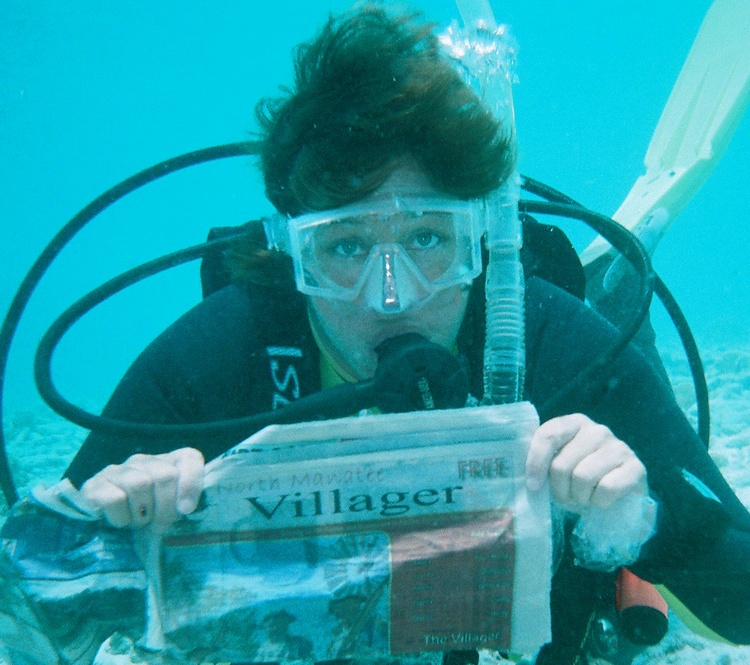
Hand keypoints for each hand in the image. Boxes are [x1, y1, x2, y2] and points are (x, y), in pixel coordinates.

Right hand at [80, 447, 204, 528]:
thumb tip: (186, 507)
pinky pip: (114, 499)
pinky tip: (121, 521)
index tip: (186, 509)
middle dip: (166, 508)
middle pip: (165, 476)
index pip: (189, 457)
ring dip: (143, 514)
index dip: (191, 483)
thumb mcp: (169, 511)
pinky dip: (122, 517)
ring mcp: (117, 471)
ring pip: (139, 484)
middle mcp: (143, 461)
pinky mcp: (94, 486)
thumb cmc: (145, 517)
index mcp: (167, 462)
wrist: (100, 525)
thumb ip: (183, 504)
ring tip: (139, 523)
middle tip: (160, 526)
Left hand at [525, 414, 646, 509]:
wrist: (617, 496)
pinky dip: (599, 502)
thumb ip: (541, 463)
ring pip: (583, 477)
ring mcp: (619, 447)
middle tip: (565, 497)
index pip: (548, 435)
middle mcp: (597, 430)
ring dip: (579, 497)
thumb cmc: (578, 479)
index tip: (533, 487)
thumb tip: (526, 479)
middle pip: (562, 464)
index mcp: (573, 423)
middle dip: (559, 489)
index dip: (536, 463)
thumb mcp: (557, 466)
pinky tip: (601, 500)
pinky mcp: (636, 467)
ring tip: (583, 498)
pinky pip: (607, 489)